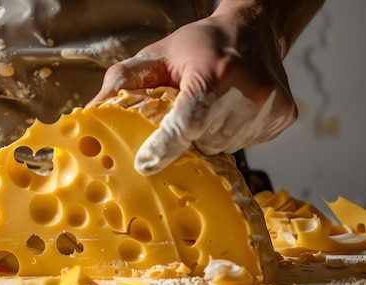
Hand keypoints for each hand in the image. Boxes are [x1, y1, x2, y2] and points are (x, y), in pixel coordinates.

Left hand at [88, 6, 296, 175]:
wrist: (254, 30)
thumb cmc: (200, 44)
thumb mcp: (157, 55)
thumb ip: (123, 82)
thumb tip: (90, 115)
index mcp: (215, 73)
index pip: (185, 124)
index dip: (162, 147)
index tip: (144, 163)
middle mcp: (249, 92)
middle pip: (203, 143)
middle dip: (186, 138)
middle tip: (183, 114)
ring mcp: (271, 107)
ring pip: (224, 148)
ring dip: (208, 136)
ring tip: (210, 108)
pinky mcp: (284, 117)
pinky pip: (246, 145)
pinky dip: (230, 135)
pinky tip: (230, 110)